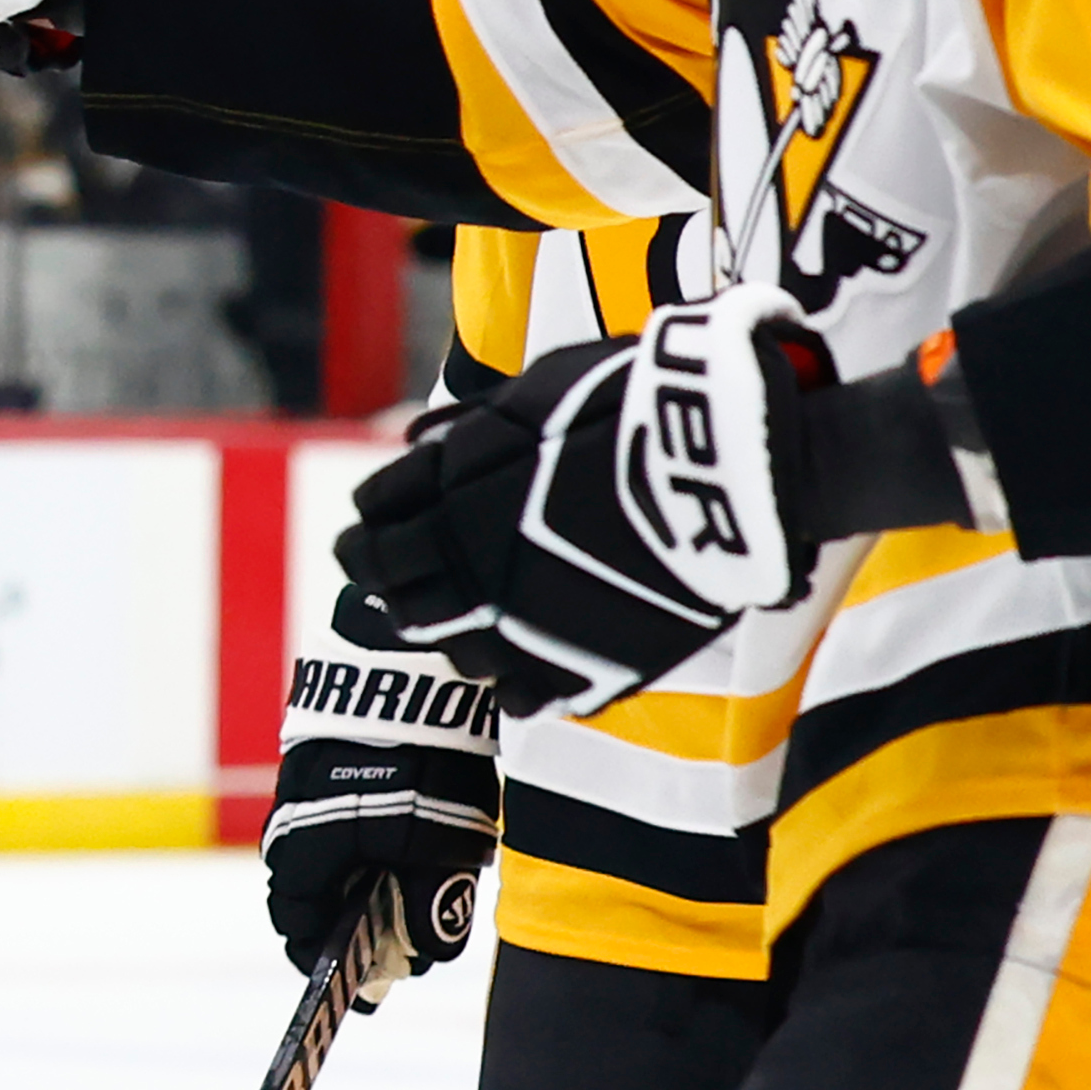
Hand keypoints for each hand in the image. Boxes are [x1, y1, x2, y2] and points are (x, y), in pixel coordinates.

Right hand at [264, 578, 498, 997]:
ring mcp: (302, 782)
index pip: (296, 927)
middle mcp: (290, 820)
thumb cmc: (423, 765)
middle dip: (352, 919)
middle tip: (400, 935)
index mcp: (304, 853)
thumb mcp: (439, 848)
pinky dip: (366, 835)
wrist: (415, 666)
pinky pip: (337, 812)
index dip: (328, 962)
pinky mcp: (323, 752)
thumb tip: (423, 953)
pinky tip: (409, 827)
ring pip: (326, 850)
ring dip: (362, 874)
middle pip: (311, 891)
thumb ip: (431, 909)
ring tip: (413, 878)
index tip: (362, 986)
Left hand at [335, 289, 822, 719]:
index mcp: (447, 500)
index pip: (373, 525)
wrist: (722, 468)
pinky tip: (524, 657)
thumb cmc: (630, 409)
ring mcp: (521, 629)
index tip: (372, 529)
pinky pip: (517, 695)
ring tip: (462, 617)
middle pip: (395, 591)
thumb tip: (421, 447)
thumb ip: (468, 430)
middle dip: (386, 579)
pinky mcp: (576, 672)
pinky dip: (513, 678)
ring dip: (450, 630)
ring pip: (453, 649)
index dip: (369, 526)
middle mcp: (468, 571)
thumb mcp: (534, 394)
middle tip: (390, 577)